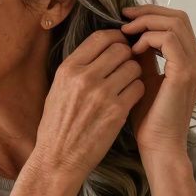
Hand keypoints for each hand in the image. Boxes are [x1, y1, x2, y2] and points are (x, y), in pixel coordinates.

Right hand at [33, 28, 144, 179]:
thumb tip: (99, 49)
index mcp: (68, 70)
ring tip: (126, 85)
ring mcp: (102, 94)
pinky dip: (137, 91)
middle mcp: (84, 78)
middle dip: (127, 55)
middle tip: (126, 66)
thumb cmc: (57, 126)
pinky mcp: (116, 111)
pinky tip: (129, 99)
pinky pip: (138, 88)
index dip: (115, 37)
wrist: (58, 159)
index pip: (100, 38)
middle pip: (120, 49)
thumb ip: (77, 68)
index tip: (120, 42)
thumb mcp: (57, 90)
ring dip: (134, 74)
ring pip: (133, 67)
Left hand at [119, 5, 195, 157]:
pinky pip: (169, 40)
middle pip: (178, 16)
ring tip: (126, 33)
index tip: (126, 17)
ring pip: (175, 23)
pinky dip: (149, 38)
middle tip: (124, 17)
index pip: (176, 22)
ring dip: (147, 22)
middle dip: (148, 12)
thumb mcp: (143, 79)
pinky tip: (133, 49)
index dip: (151, 14)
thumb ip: (142, 56)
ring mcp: (194, 65)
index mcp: (189, 60)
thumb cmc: (148, 118)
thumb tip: (129, 34)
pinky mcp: (185, 73)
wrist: (159, 146)